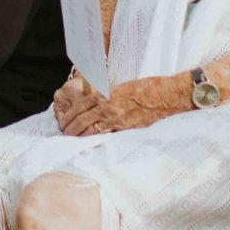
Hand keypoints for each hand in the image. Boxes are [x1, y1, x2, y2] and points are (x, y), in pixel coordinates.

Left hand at [54, 72, 184, 136]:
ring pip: (90, 128)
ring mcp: (116, 117)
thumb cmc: (148, 88)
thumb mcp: (123, 86)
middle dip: (70, 126)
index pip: (80, 104)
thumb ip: (109, 94)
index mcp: (106, 92)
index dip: (70, 113)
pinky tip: (90, 142)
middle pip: (81, 117)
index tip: (65, 119)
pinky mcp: (125, 127)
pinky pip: (105, 134)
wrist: (165, 95)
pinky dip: (95, 138)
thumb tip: (98, 102)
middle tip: (63, 132)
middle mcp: (108, 104)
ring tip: (72, 139)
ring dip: (79, 134)